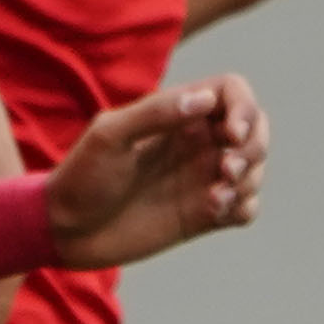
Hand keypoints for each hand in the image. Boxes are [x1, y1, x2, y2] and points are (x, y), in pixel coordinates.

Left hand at [47, 75, 266, 269]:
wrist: (67, 230)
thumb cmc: (81, 176)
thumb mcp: (110, 136)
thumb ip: (155, 114)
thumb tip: (206, 101)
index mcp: (177, 114)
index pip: (232, 93)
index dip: (245, 109)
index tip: (231, 135)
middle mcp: (195, 142)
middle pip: (256, 129)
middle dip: (255, 148)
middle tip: (227, 170)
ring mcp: (202, 179)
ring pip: (255, 169)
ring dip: (249, 181)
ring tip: (214, 197)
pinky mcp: (204, 215)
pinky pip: (246, 207)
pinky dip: (242, 207)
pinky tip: (214, 211)